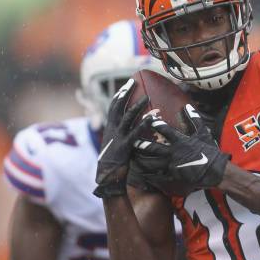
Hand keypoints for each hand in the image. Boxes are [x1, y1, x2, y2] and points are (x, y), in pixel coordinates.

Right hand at [94, 79, 148, 197]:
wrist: (107, 178)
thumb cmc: (113, 164)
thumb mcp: (115, 146)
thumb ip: (121, 136)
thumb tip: (130, 130)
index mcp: (109, 129)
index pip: (113, 108)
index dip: (120, 96)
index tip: (126, 86)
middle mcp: (112, 130)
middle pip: (117, 106)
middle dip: (125, 93)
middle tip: (132, 82)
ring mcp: (118, 137)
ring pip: (127, 117)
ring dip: (137, 106)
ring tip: (146, 96)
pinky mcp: (125, 146)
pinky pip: (135, 132)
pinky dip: (144, 124)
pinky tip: (152, 118)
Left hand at [131, 104, 230, 194]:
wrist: (215, 170)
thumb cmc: (209, 151)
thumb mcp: (203, 132)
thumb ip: (194, 119)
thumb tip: (187, 105)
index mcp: (180, 141)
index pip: (166, 131)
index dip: (155, 124)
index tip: (146, 118)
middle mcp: (174, 153)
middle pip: (154, 149)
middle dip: (142, 145)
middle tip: (131, 141)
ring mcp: (173, 165)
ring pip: (153, 163)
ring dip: (142, 161)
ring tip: (132, 158)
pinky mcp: (174, 176)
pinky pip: (160, 177)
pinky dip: (150, 177)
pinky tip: (142, 176)